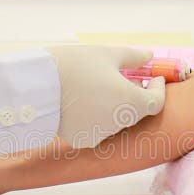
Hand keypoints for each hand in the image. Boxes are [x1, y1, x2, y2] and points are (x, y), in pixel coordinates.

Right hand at [47, 46, 165, 147]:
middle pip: (135, 111)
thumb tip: (149, 57)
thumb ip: (133, 57)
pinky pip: (96, 127)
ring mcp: (100, 135)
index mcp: (131, 102)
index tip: (152, 77)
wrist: (36, 86)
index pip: (156, 102)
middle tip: (124, 76)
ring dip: (114, 105)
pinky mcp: (82, 140)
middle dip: (134, 94)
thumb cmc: (74, 65)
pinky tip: (82, 100)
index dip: (157, 89)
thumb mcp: (107, 54)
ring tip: (98, 86)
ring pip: (115, 120)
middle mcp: (119, 123)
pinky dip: (95, 115)